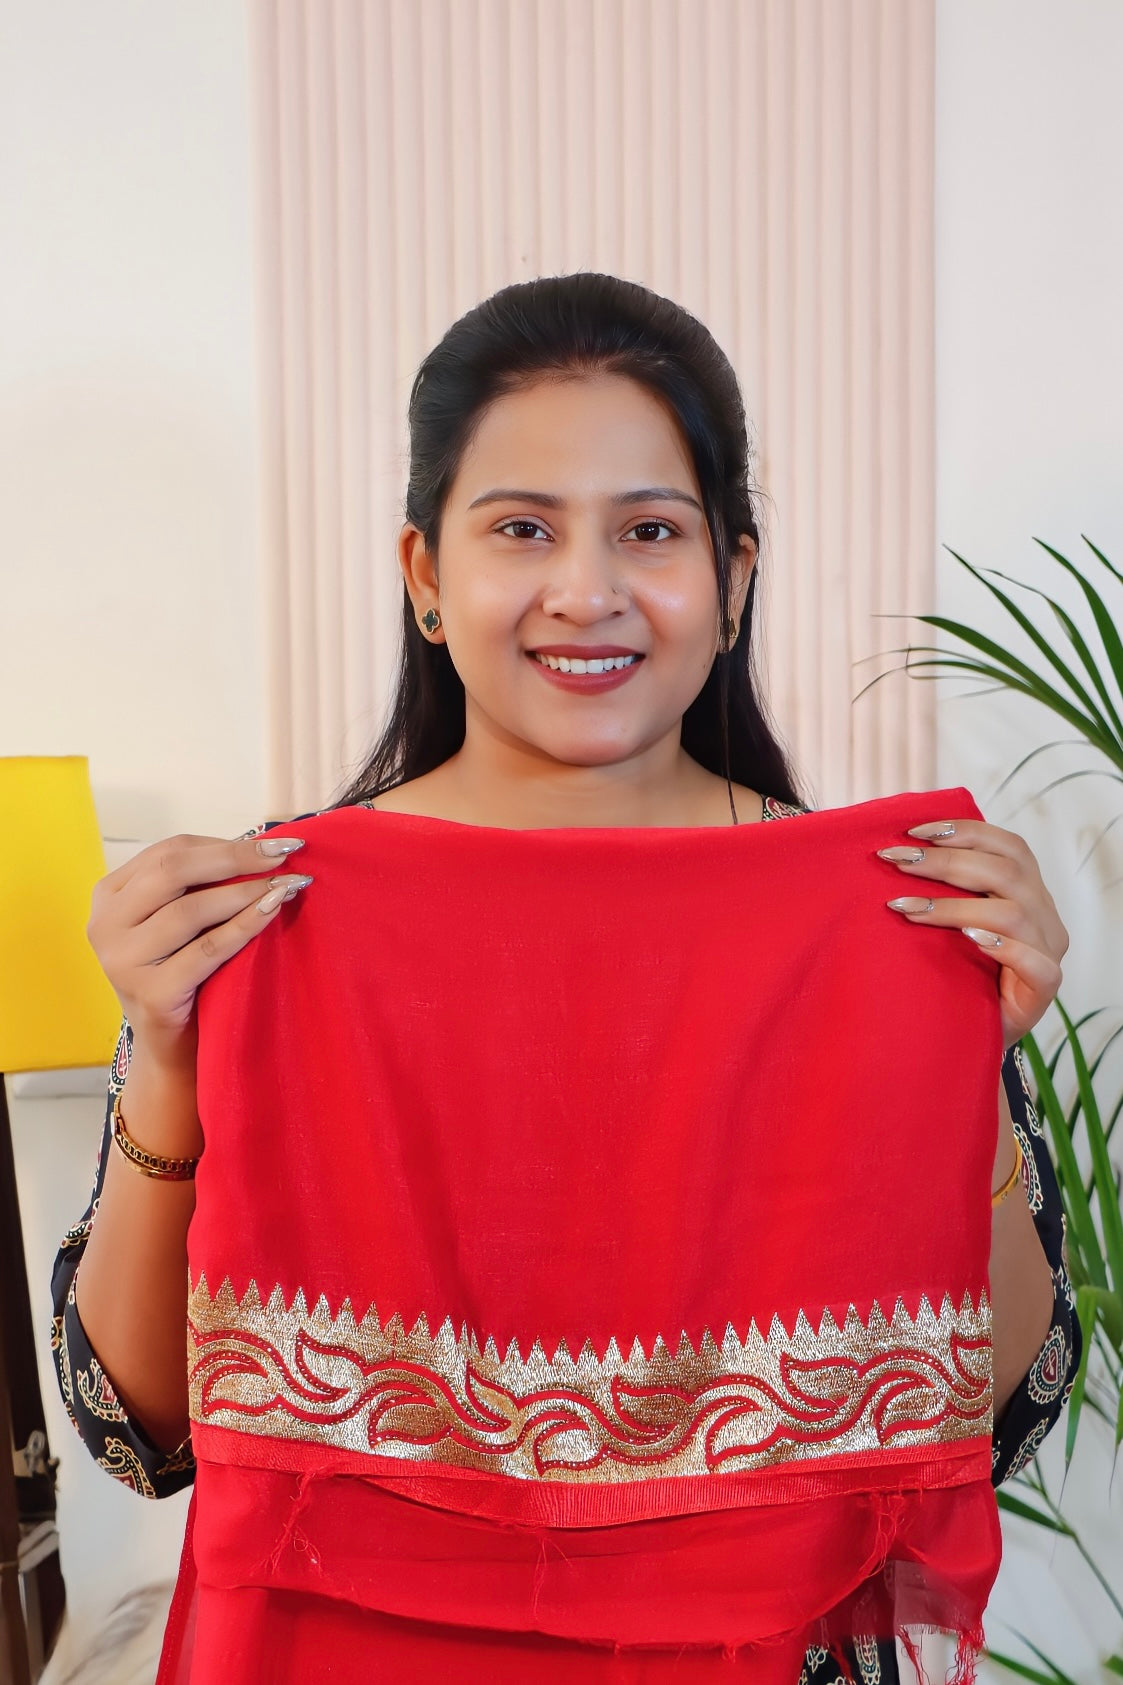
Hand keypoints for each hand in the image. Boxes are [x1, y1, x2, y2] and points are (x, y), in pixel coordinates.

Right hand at [87, 830, 312, 1066]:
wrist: (171, 1047)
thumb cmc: (185, 974)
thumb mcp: (182, 922)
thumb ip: (203, 884)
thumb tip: (264, 845)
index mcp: (109, 895)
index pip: (169, 852)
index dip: (225, 843)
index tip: (276, 842)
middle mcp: (105, 925)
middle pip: (173, 871)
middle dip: (236, 858)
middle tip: (286, 854)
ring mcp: (122, 961)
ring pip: (190, 910)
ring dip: (246, 892)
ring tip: (288, 884)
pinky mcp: (149, 993)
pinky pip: (206, 949)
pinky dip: (244, 926)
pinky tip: (273, 910)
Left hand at [878, 818, 1068, 1048]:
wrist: (970, 1031)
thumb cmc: (957, 970)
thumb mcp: (950, 921)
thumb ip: (945, 887)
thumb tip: (896, 848)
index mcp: (1027, 890)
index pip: (1008, 846)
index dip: (965, 832)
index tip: (914, 831)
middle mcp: (1043, 915)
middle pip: (1006, 871)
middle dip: (944, 861)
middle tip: (895, 860)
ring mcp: (1048, 950)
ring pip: (1013, 912)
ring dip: (953, 905)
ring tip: (906, 907)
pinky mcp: (1045, 987)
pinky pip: (1034, 962)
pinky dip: (1000, 946)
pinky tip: (967, 939)